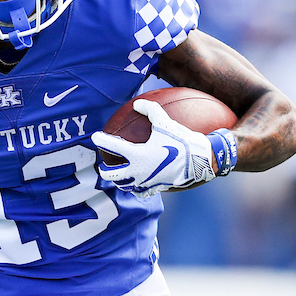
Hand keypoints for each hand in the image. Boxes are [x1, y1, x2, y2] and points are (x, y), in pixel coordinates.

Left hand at [91, 100, 216, 197]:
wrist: (200, 160)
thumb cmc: (181, 140)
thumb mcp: (165, 122)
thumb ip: (150, 110)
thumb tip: (137, 103)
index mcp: (136, 154)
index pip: (112, 146)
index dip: (101, 140)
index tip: (95, 136)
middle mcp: (137, 171)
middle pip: (111, 175)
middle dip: (104, 170)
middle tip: (103, 165)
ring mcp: (145, 182)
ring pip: (124, 186)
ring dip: (120, 181)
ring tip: (119, 176)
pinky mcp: (155, 188)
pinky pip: (141, 193)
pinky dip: (137, 190)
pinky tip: (137, 185)